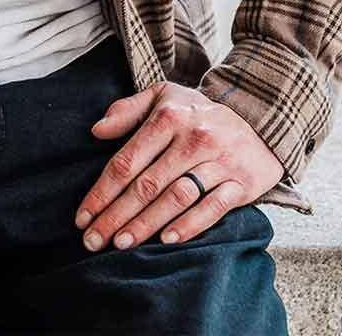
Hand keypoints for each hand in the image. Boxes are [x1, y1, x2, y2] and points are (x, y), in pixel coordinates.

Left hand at [74, 81, 283, 251]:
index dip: (102, 191)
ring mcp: (218, 161)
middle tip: (93, 240)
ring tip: (121, 244)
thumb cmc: (198, 112)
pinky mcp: (241, 182)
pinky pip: (212, 208)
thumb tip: (96, 131)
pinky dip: (190, 226)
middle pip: (147, 184)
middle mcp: (193, 138)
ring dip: (146, 224)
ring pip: (176, 198)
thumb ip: (127, 110)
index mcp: (168, 117)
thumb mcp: (163, 96)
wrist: (259, 118)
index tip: (82, 217)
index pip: (127, 160)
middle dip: (115, 215)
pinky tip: (167, 241)